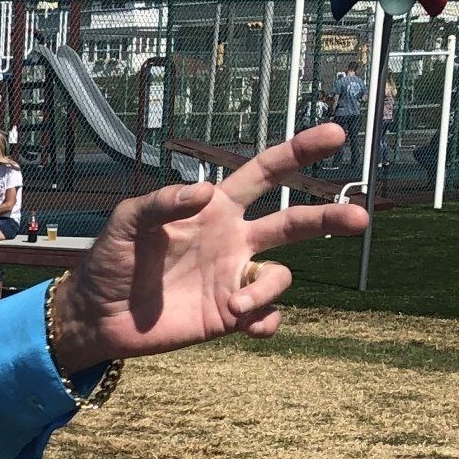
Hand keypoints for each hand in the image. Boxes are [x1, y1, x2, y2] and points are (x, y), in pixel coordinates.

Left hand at [48, 121, 367, 373]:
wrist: (97, 315)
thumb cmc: (111, 260)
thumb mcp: (126, 223)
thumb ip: (161, 202)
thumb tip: (204, 191)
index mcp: (216, 208)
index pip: (266, 173)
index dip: (300, 153)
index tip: (335, 137)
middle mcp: (234, 240)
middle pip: (294, 223)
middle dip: (329, 218)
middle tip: (360, 218)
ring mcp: (234, 278)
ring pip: (281, 276)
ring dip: (269, 288)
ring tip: (238, 301)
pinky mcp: (228, 316)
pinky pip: (265, 317)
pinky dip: (264, 319)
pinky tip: (246, 322)